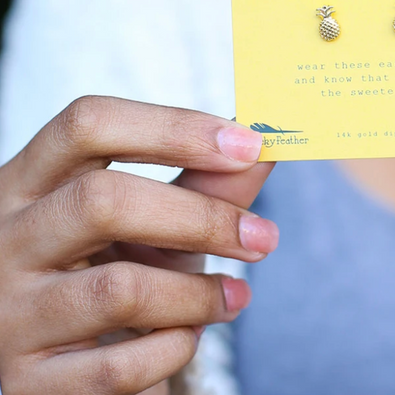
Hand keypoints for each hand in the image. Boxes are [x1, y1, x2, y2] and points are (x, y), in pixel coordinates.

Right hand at [0, 97, 277, 394]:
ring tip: (235, 296)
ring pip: (117, 289)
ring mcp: (8, 310)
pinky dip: (172, 350)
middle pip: (103, 200)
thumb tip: (269, 144)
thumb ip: (205, 181)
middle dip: (202, 217)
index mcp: (32, 178)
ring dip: (197, 295)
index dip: (174, 126)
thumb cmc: (113, 265)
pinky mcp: (25, 380)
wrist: (56, 359)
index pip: (88, 124)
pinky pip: (115, 367)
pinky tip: (188, 336)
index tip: (248, 144)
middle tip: (263, 237)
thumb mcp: (150, 218)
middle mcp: (6, 236)